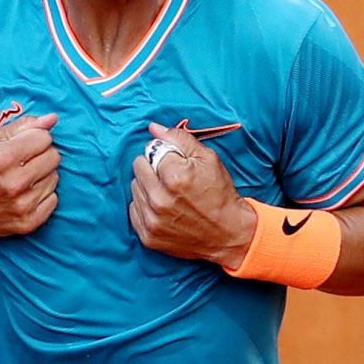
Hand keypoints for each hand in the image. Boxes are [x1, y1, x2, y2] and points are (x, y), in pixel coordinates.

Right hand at [0, 114, 59, 235]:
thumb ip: (24, 126)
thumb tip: (53, 118)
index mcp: (2, 159)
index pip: (44, 138)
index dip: (36, 138)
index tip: (27, 145)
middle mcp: (13, 183)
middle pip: (53, 157)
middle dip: (42, 155)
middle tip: (26, 162)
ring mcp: (22, 205)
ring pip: (55, 178)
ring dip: (43, 176)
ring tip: (24, 178)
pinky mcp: (28, 222)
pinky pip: (53, 200)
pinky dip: (43, 195)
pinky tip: (27, 194)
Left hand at [128, 122, 255, 266]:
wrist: (228, 234)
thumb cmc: (220, 194)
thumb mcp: (208, 159)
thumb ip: (179, 139)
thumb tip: (153, 128)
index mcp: (175, 177)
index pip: (152, 150)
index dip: (164, 153)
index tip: (175, 162)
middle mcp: (160, 200)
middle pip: (138, 167)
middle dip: (152, 167)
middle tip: (170, 176)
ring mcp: (152, 220)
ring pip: (134, 188)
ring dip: (147, 186)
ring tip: (168, 193)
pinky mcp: (148, 236)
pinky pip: (134, 209)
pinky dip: (145, 205)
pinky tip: (162, 208)